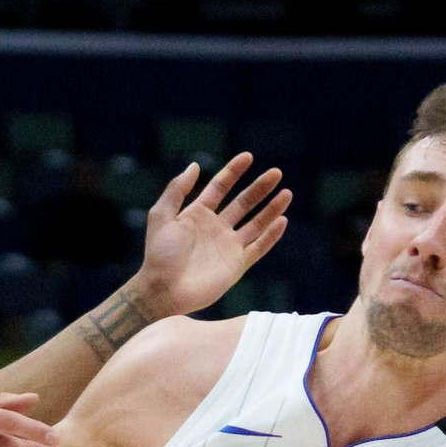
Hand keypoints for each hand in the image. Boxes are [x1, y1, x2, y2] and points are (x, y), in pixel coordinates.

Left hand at [136, 152, 291, 316]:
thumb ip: (176, 189)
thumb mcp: (161, 215)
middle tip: (277, 173)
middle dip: (260, 188)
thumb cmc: (159, 255)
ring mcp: (228, 247)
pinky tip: (282, 220)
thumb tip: (195, 165)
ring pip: (256, 223)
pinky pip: (258, 248)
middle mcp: (216, 228)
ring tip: (287, 193)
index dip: (234, 172)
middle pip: (244, 203)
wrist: (164, 289)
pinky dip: (271, 236)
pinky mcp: (237, 265)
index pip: (221, 187)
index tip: (248, 157)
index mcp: (198, 214)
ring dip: (272, 209)